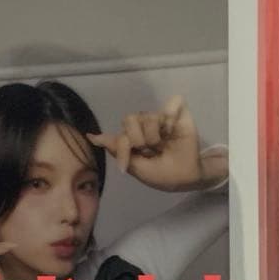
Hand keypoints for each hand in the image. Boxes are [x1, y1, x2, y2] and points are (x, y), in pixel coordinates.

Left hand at [87, 95, 210, 192]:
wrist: (187, 177)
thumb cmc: (162, 174)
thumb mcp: (137, 167)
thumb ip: (117, 148)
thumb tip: (91, 137)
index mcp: (133, 137)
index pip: (120, 133)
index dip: (120, 146)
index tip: (124, 164)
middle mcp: (145, 125)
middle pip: (130, 119)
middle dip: (137, 140)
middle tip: (149, 151)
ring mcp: (162, 118)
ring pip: (148, 116)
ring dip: (154, 136)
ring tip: (163, 146)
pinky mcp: (179, 114)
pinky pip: (174, 102)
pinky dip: (171, 117)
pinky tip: (171, 131)